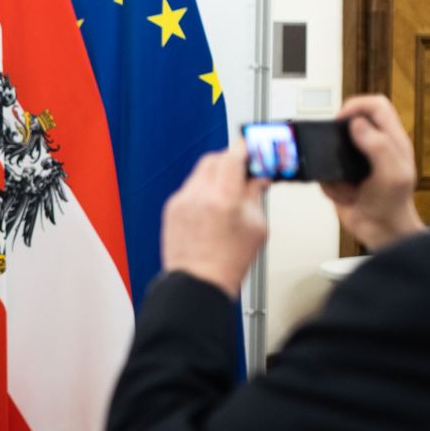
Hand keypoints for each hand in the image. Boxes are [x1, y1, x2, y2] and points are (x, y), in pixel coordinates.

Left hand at [161, 147, 269, 298]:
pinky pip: (188, 189)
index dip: (245, 148)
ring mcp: (181, 202)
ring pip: (199, 173)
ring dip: (215, 175)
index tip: (252, 148)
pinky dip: (202, 190)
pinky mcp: (171, 210)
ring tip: (228, 193)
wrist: (198, 283)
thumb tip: (258, 179)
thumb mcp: (257, 227)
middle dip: (229, 159)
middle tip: (243, 169)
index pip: (233, 156)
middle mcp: (197, 196)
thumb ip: (256, 196)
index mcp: (222, 198)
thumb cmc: (227, 263)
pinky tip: (212, 207)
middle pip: (213, 158)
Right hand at [321, 94, 426, 249]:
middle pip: (352, 121)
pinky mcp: (343, 175)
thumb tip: (358, 123)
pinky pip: (326, 170)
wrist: (380, 231)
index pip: (376, 105)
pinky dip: (330, 184)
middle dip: (338, 137)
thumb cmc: (393, 205)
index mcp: (393, 140)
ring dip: (332, 164)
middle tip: (336, 151)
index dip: (357, 105)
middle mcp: (375, 146)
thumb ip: (379, 145)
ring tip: (345, 182)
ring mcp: (358, 161)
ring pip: (333, 147)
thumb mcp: (392, 174)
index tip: (342, 120)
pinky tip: (345, 195)